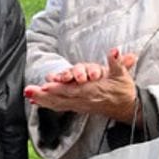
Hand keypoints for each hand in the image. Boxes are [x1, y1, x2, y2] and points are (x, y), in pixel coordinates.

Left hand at [23, 48, 138, 123]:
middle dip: (44, 95)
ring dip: (43, 100)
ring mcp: (81, 105)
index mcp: (93, 90)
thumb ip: (117, 62)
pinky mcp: (79, 107)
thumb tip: (115, 51)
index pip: (73, 89)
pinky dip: (49, 104)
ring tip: (29, 95)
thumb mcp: (122, 74)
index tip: (47, 85)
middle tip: (29, 90)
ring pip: (58, 103)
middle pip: (61, 98)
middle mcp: (84, 99)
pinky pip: (61, 107)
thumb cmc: (124, 89)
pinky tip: (37, 102)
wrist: (129, 108)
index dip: (59, 87)